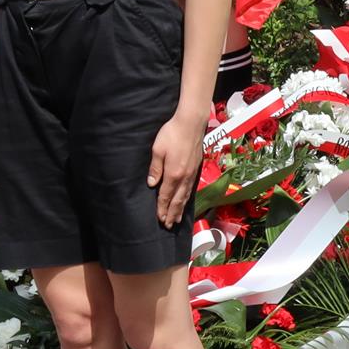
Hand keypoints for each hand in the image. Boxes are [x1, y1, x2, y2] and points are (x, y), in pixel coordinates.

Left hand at [149, 106, 206, 226]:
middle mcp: (184, 177)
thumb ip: (155, 168)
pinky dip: (187, 198)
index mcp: (173, 174)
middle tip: (168, 225)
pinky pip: (190, 189)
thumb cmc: (172, 134)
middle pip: (177, 200)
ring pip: (185, 196)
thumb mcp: (158, 150)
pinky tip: (185, 201)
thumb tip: (152, 184)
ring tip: (176, 219)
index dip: (162, 208)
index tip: (159, 219)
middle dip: (172, 213)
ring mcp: (192, 173)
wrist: (191, 123)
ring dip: (180, 209)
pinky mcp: (196, 168)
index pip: (166, 196)